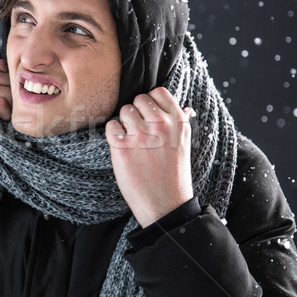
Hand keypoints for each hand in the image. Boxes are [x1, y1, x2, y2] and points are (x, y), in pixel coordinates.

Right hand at [0, 59, 10, 148]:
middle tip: (12, 105)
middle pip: (5, 78)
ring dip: (11, 104)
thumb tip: (6, 81)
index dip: (9, 79)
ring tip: (7, 112)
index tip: (9, 92)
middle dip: (12, 92)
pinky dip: (6, 112)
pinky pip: (0, 104)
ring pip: (6, 91)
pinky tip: (2, 117)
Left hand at [105, 87, 194, 227]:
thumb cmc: (174, 175)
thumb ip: (180, 123)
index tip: (149, 116)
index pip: (158, 92)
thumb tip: (186, 107)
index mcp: (178, 122)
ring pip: (123, 111)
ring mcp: (141, 135)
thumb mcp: (184, 145)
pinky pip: (110, 126)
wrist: (166, 204)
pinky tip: (123, 148)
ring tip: (132, 141)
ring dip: (124, 124)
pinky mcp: (122, 147)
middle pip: (138, 99)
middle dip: (136, 113)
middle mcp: (161, 124)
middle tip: (139, 131)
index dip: (150, 102)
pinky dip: (113, 135)